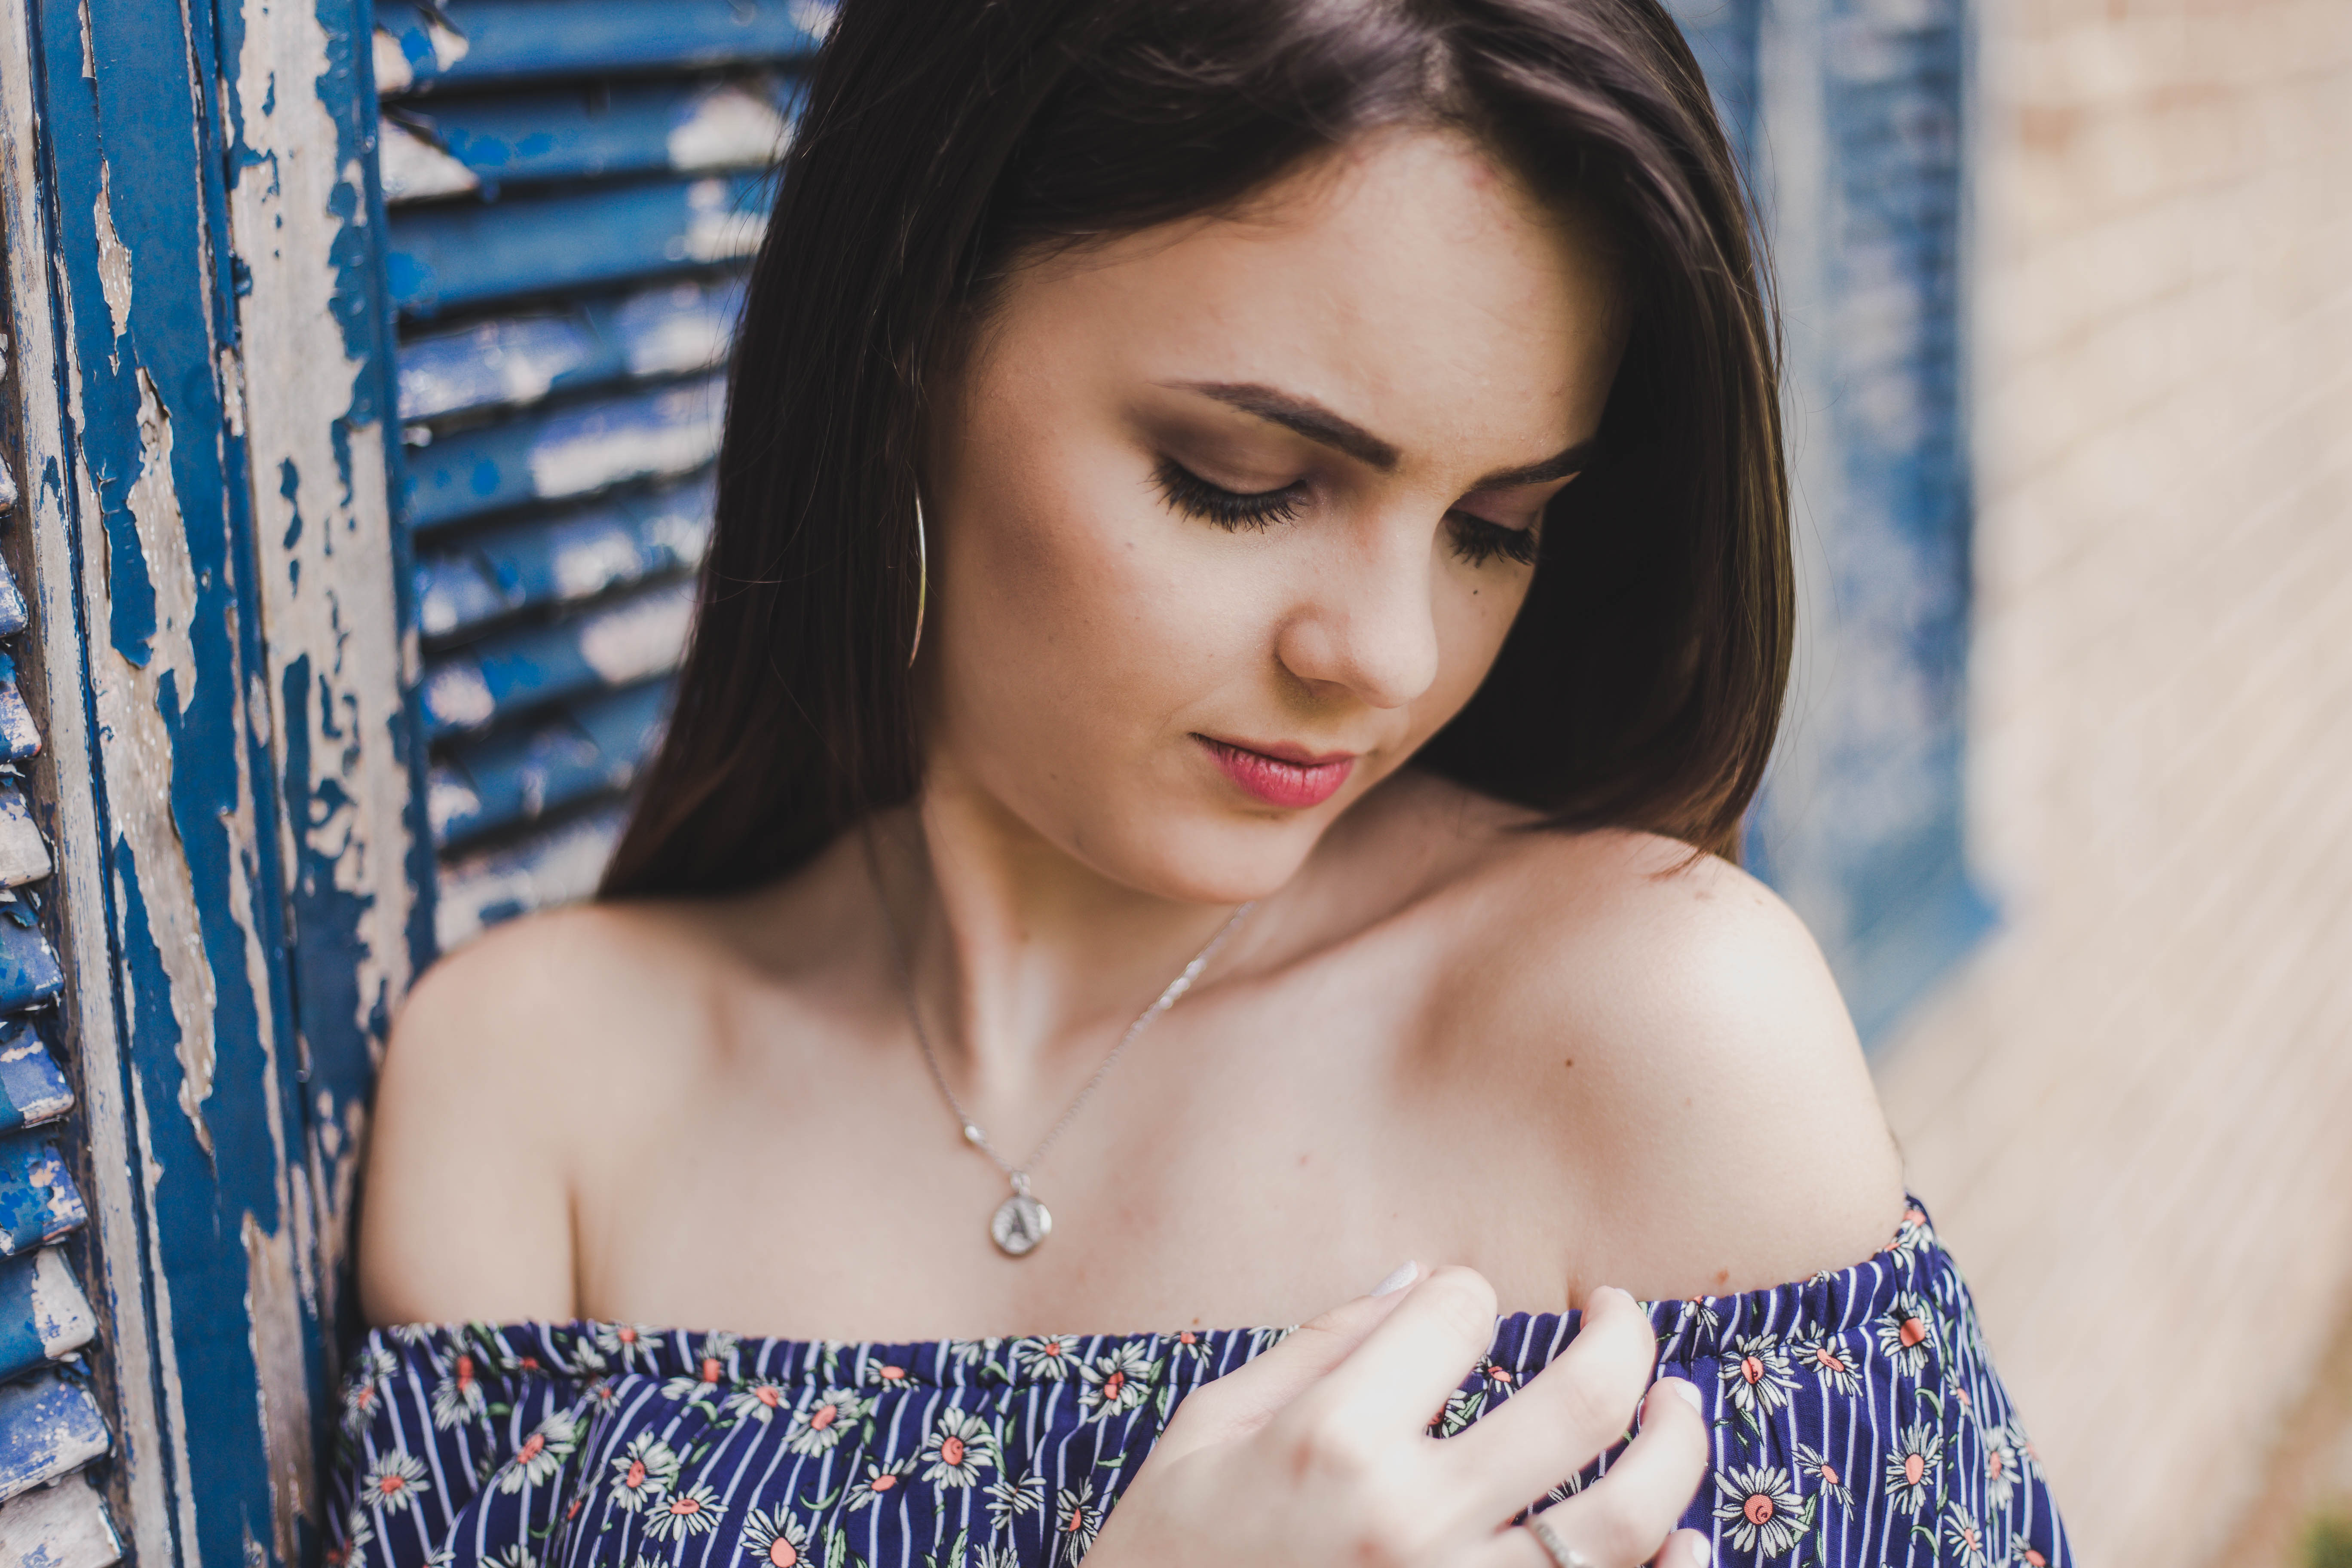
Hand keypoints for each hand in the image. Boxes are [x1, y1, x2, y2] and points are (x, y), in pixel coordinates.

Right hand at [1087, 1265, 1709, 1567]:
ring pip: (1623, 1521)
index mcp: (1333, 1444)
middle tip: (1624, 1318)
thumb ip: (1318, 1348)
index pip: (1457, 1316)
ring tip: (1677, 1408)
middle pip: (1581, 1407)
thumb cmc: (1166, 1560)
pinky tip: (1688, 1538)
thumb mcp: (1207, 1433)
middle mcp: (1411, 1522)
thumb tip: (1416, 1280)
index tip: (1461, 1309)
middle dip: (1622, 1343)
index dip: (1466, 1295)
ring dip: (1675, 1450)